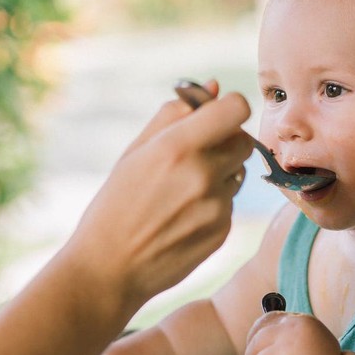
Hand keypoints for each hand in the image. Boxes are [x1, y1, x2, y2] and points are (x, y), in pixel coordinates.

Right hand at [60, 88, 251, 320]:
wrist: (110, 268)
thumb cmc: (116, 205)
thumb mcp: (134, 152)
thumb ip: (174, 115)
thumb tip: (215, 86)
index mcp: (177, 147)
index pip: (237, 109)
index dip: (229, 108)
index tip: (216, 116)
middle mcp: (203, 175)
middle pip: (244, 141)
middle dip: (227, 141)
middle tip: (198, 153)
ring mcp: (216, 206)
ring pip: (238, 174)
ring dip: (220, 174)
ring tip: (181, 192)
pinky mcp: (223, 231)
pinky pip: (229, 203)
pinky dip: (213, 204)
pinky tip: (182, 217)